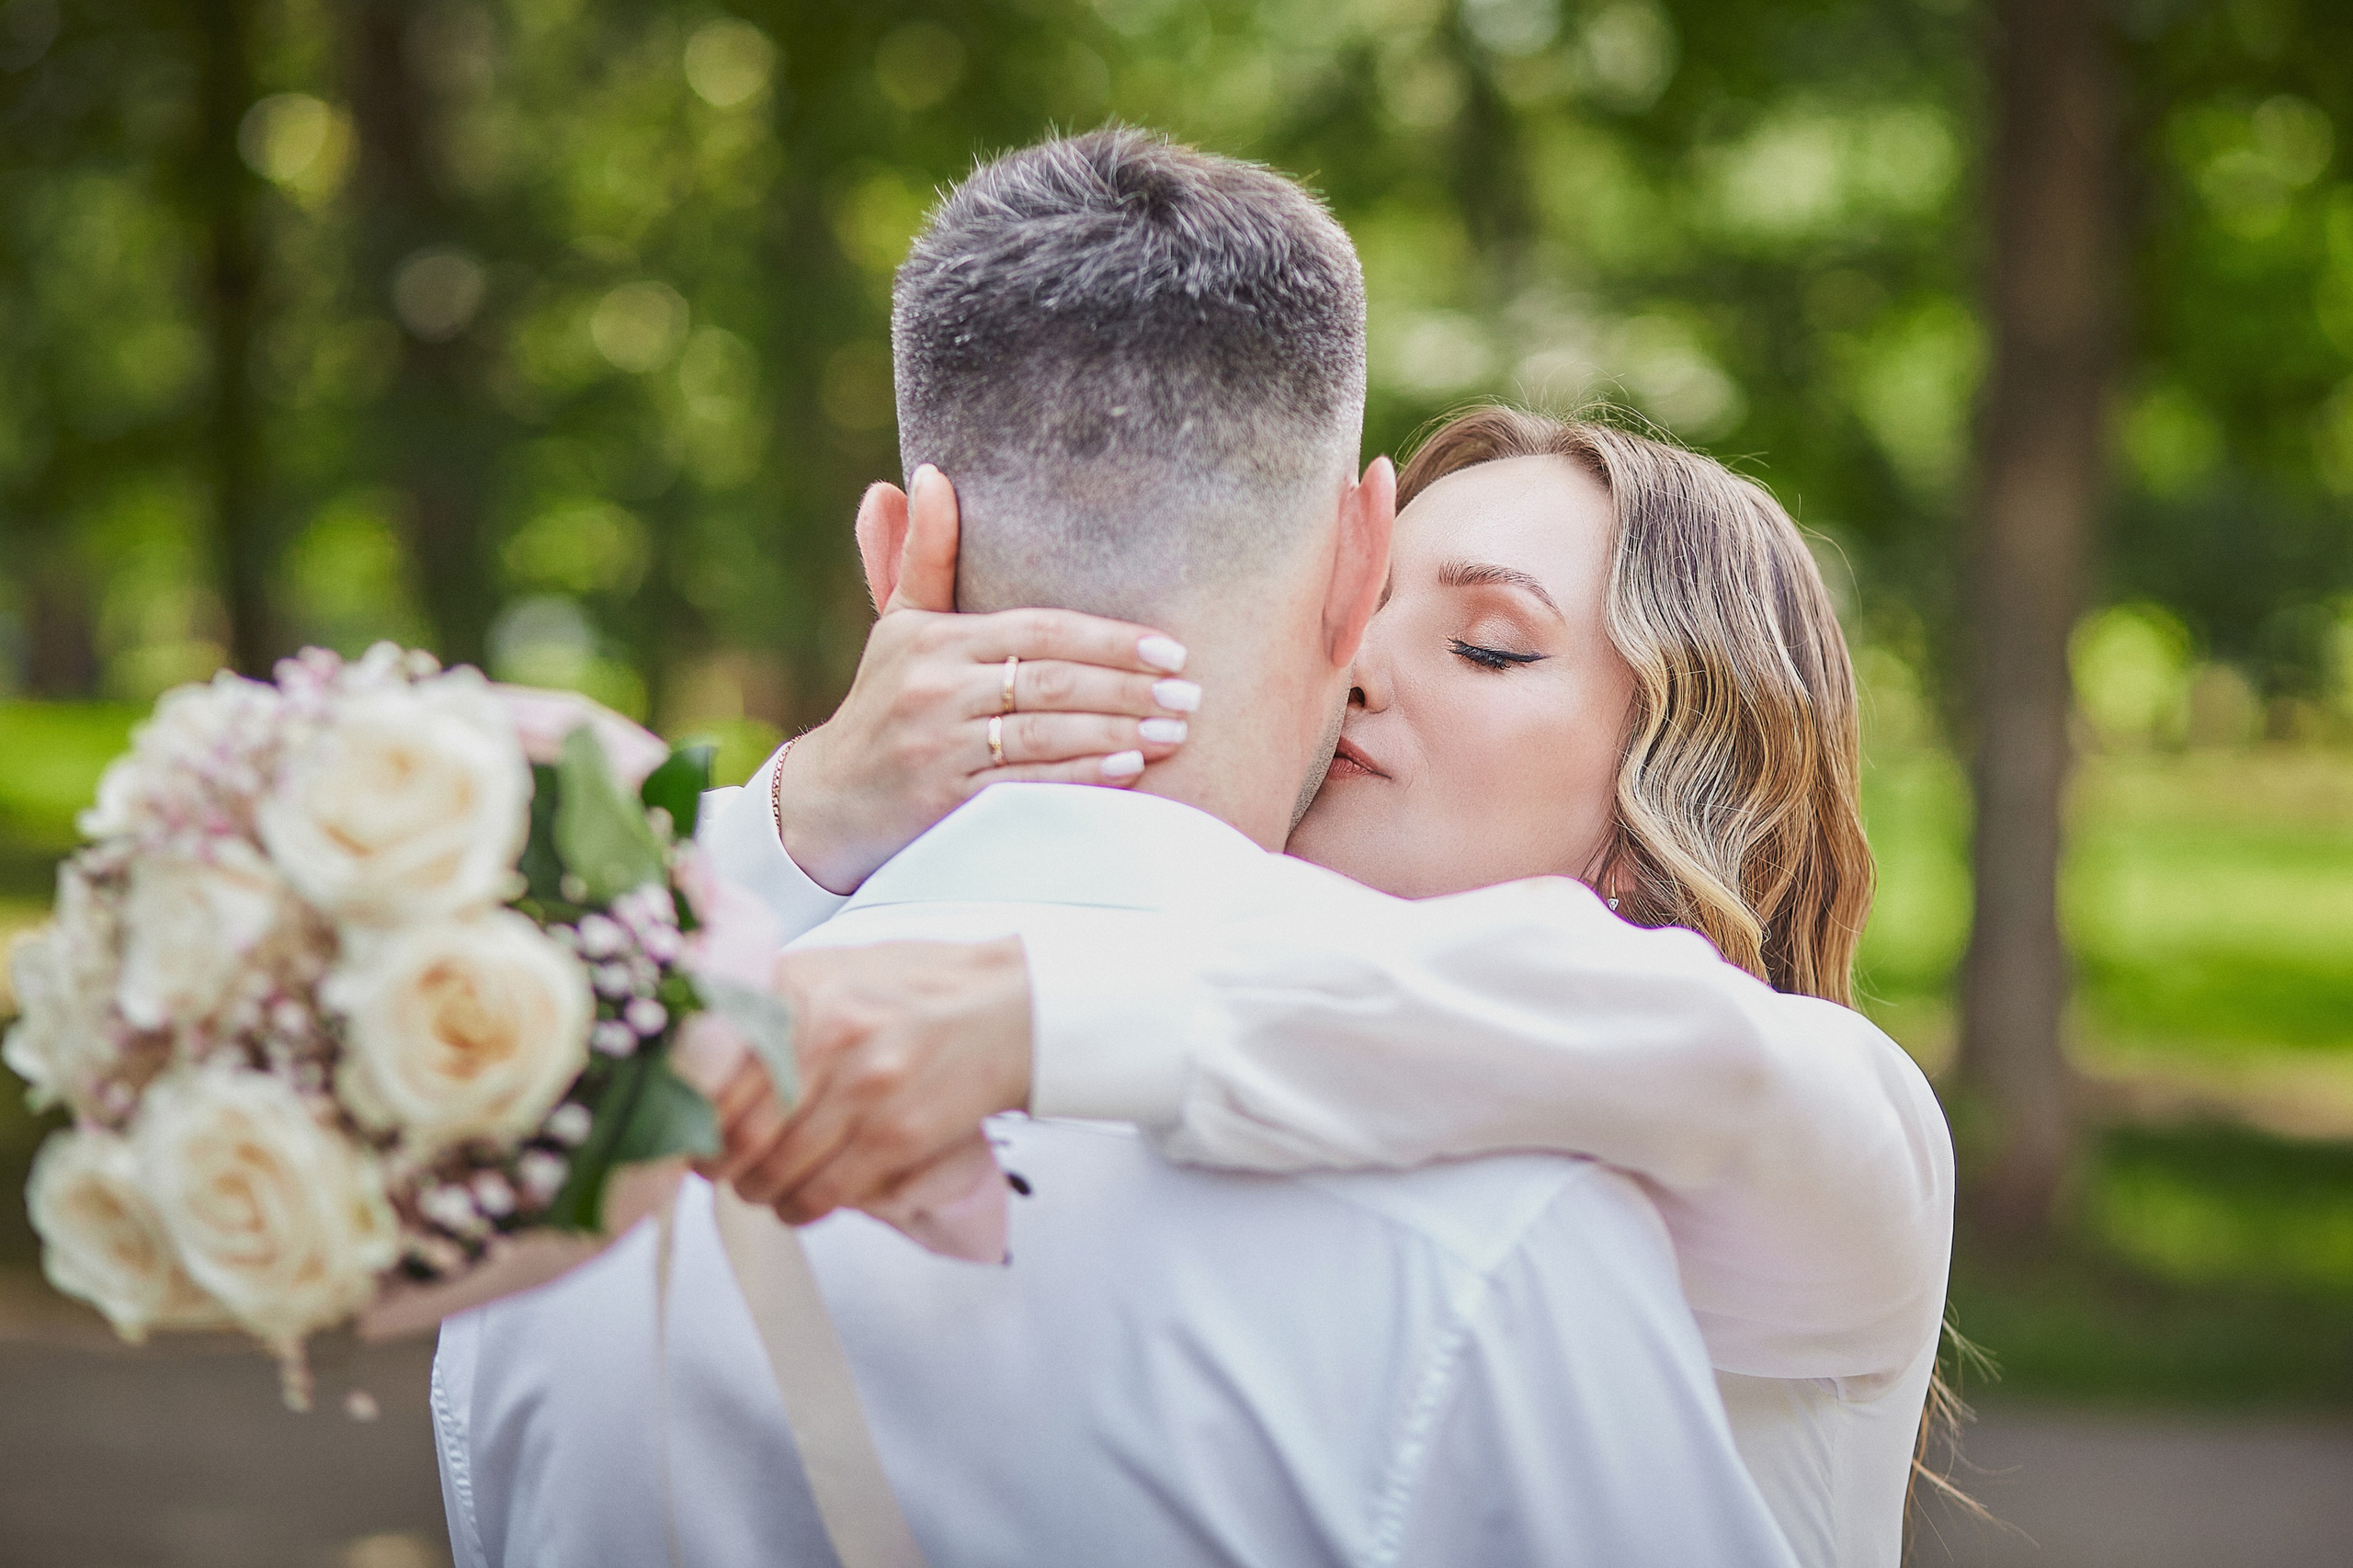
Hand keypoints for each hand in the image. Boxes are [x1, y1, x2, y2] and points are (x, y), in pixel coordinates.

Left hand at [699, 938, 1033, 1229]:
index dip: (689, 1114)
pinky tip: (800, 1201)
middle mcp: (826, 1036)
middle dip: (717, 1164)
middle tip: (718, 1168)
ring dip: (757, 1191)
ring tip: (760, 1185)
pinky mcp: (898, 1135)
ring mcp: (864, 1089)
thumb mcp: (833, 969)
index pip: (711, 1072)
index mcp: (799, 990)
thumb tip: (702, 1054)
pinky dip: (799, 1208)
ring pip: (774, 1171)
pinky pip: (824, 1193)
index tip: (688, 1128)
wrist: (1010, 1007)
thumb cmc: (919, 989)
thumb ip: (771, 1002)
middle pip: (734, 1131)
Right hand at [777, 466, 1198, 893]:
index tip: (1170, 647)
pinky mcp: (942, 802)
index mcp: (933, 640)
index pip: (1040, 630)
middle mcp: (935, 689)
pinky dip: (1080, 778)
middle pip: (1052, 682)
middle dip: (1129, 687)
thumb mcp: (899, 624)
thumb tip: (933, 473)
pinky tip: (1129, 770)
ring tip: (1176, 730)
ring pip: (1045, 734)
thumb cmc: (884, 701)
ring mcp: (938, 748)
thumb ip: (925, 554)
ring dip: (1119, 733)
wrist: (829, 799)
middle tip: (1191, 693)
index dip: (1109, 638)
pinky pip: (1025, 787)